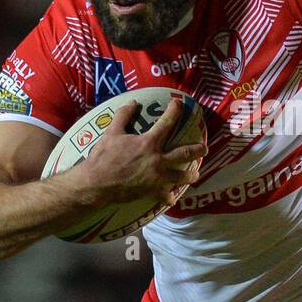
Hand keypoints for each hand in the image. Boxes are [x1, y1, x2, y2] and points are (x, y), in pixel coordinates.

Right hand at [80, 99, 206, 205]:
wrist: (97, 183)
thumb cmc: (103, 157)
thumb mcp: (111, 132)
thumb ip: (123, 116)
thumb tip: (133, 102)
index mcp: (149, 143)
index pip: (167, 122)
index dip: (174, 110)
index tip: (179, 103)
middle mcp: (158, 160)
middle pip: (185, 153)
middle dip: (197, 150)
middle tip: (204, 148)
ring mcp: (157, 177)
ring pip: (180, 177)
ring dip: (189, 175)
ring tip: (195, 174)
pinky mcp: (151, 192)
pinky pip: (165, 196)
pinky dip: (169, 198)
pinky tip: (172, 199)